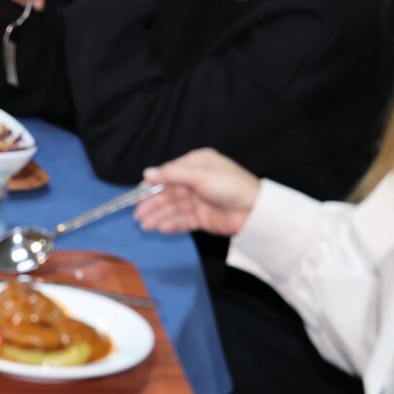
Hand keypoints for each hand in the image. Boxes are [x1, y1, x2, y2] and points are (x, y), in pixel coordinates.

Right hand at [136, 149, 261, 236]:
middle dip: (153, 204)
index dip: (152, 184)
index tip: (137, 194)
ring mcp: (199, 201)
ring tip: (146, 225)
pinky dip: (172, 224)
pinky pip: (184, 220)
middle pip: (169, 193)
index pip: (169, 173)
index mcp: (196, 165)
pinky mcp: (203, 218)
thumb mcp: (199, 175)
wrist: (256, 211)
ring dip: (159, 216)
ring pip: (174, 208)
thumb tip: (146, 173)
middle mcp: (195, 181)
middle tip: (138, 215)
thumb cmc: (229, 185)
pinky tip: (162, 228)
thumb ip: (171, 175)